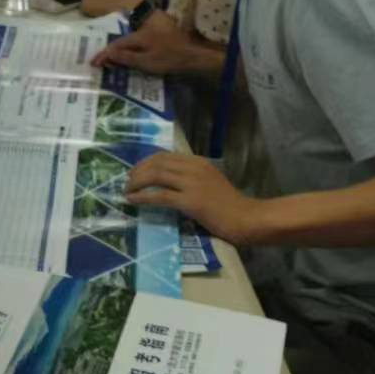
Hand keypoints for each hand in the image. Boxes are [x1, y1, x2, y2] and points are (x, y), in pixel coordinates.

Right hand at [91, 11, 210, 76]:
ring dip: (118, 50)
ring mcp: (148, 32)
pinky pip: (136, 42)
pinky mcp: (154, 36)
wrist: (190, 56)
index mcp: (137, 36)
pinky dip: (128, 49)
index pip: (115, 45)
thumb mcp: (146, 62)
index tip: (93, 63)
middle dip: (109, 52)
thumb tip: (107, 52)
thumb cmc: (168, 59)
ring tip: (109, 60)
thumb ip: (126, 57)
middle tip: (99, 62)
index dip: (103, 54)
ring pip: (128, 41)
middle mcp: (141, 31)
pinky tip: (127, 55)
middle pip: (120, 41)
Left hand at [125, 150, 263, 243]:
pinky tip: (133, 201)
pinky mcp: (190, 201)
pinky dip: (142, 197)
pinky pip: (159, 196)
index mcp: (198, 161)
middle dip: (138, 171)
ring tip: (127, 191)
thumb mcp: (210, 180)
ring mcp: (191, 183)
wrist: (247, 218)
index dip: (146, 162)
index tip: (135, 171)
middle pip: (156, 163)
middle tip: (127, 182)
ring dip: (136, 183)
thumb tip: (169, 179)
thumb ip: (192, 176)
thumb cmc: (231, 204)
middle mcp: (193, 168)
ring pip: (155, 176)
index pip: (164, 155)